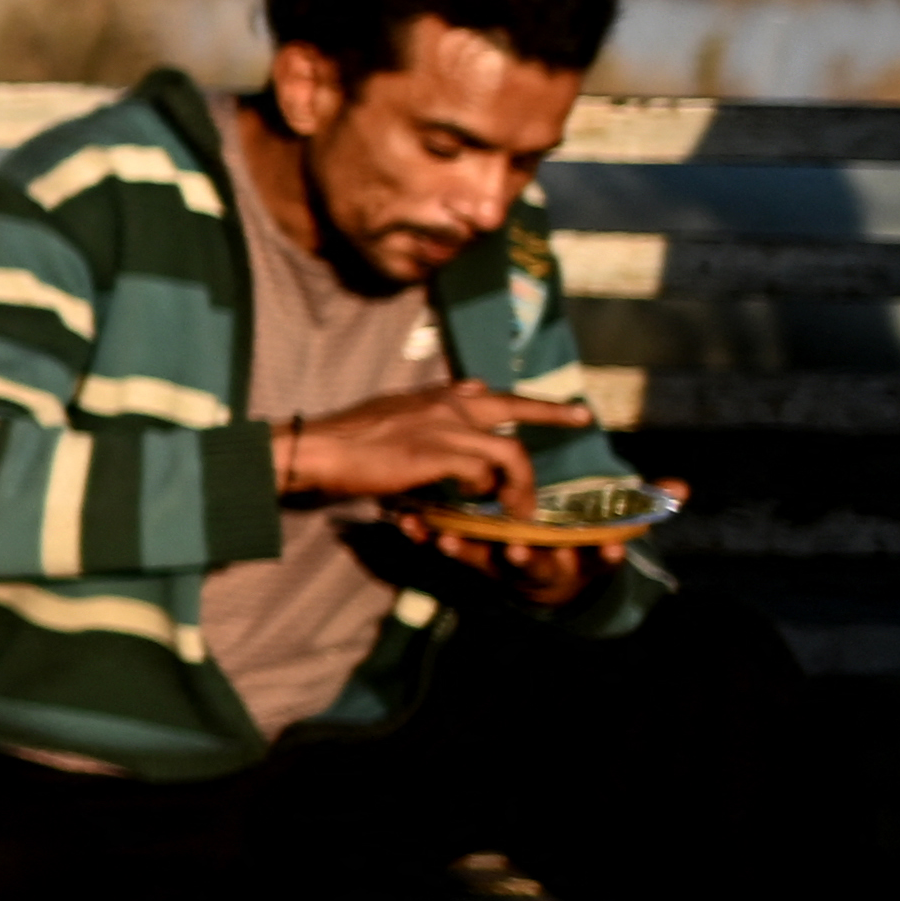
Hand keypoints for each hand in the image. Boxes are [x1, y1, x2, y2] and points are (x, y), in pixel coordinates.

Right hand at [284, 380, 595, 516]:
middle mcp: (446, 405)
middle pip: (514, 406)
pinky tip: (475, 502)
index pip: (488, 393)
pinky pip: (483, 473)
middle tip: (582, 417)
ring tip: (519, 507)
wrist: (317, 448)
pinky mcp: (439, 454)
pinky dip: (485, 491)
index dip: (525, 402)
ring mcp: (445, 427)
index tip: (555, 406)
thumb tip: (462, 397)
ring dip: (519, 484)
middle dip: (551, 412)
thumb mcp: (391, 412)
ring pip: (508, 452)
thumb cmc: (345, 440)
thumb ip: (427, 410)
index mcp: (434, 398)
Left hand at [394, 476, 688, 604]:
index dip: (600, 557)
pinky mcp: (468, 557)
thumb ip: (638, 511)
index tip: (607, 550)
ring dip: (465, 549)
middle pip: (532, 566)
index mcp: (573, 559)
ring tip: (447, 538)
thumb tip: (685, 487)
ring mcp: (499, 565)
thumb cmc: (576, 548)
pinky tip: (411, 524)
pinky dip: (428, 537)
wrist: (543, 585)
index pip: (591, 559)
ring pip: (482, 562)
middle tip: (516, 549)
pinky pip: (447, 548)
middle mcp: (536, 566)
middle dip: (527, 558)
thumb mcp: (608, 534)